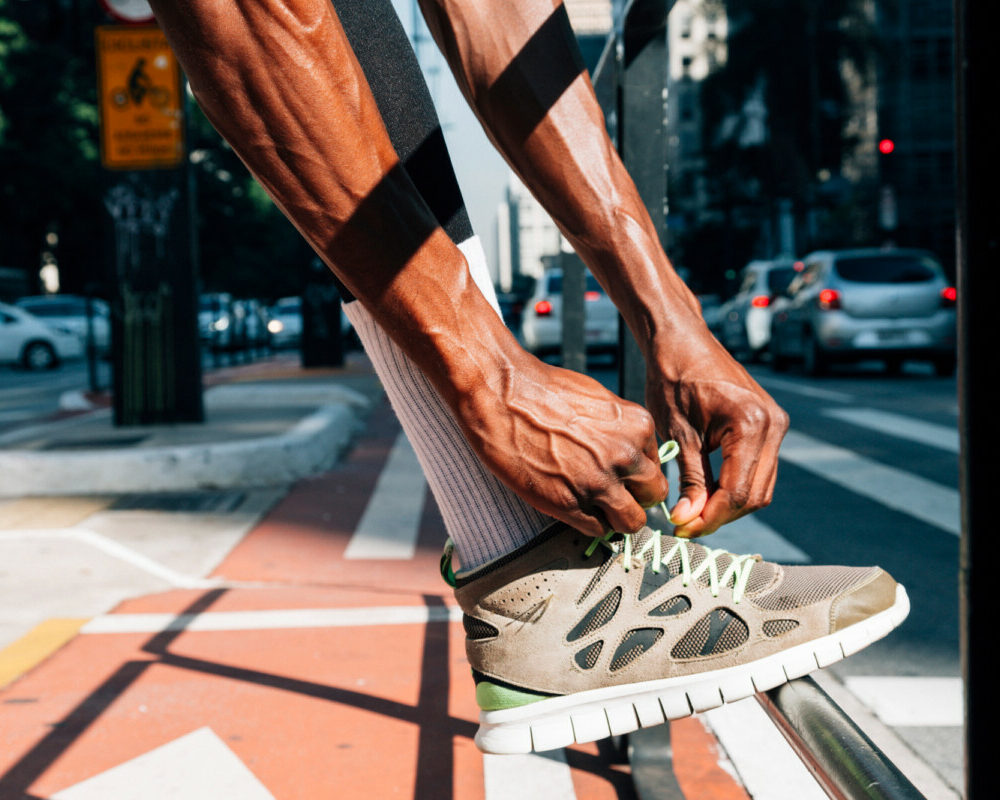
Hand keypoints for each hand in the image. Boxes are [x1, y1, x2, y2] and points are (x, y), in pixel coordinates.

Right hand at [456, 353, 667, 536]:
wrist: (502, 394)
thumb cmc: (543, 390)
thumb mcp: (599, 400)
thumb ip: (620, 429)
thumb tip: (627, 450)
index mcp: (638, 427)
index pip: (656, 465)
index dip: (637, 473)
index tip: (621, 475)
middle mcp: (625, 457)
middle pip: (653, 495)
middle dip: (634, 497)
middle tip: (613, 493)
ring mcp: (598, 483)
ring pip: (631, 522)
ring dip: (616, 518)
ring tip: (595, 507)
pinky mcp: (569, 504)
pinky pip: (597, 530)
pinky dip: (587, 523)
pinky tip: (571, 505)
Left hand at [645, 326, 788, 537]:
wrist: (681, 343)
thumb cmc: (673, 380)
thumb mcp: (677, 434)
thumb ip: (690, 479)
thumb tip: (688, 520)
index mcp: (751, 424)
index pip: (738, 491)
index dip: (710, 517)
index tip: (683, 529)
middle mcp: (773, 424)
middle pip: (755, 494)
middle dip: (721, 515)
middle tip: (686, 525)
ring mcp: (775, 424)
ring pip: (760, 485)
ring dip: (729, 504)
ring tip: (693, 512)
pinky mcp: (769, 425)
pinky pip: (758, 468)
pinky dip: (736, 485)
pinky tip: (707, 492)